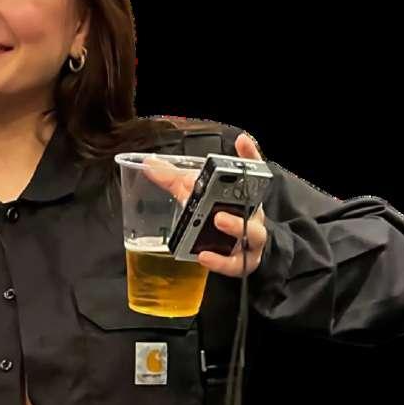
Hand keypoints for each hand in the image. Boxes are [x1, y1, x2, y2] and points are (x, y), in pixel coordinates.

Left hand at [142, 133, 267, 277]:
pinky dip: (221, 261)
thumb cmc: (216, 218)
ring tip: (218, 220)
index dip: (250, 155)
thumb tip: (149, 164)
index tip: (241, 141)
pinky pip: (236, 263)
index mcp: (243, 195)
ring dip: (236, 226)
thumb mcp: (196, 197)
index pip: (252, 171)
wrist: (234, 253)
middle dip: (239, 192)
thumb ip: (174, 181)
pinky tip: (205, 257)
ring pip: (253, 234)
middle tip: (221, 194)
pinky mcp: (244, 262)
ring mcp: (251, 240)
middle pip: (254, 205)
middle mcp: (252, 215)